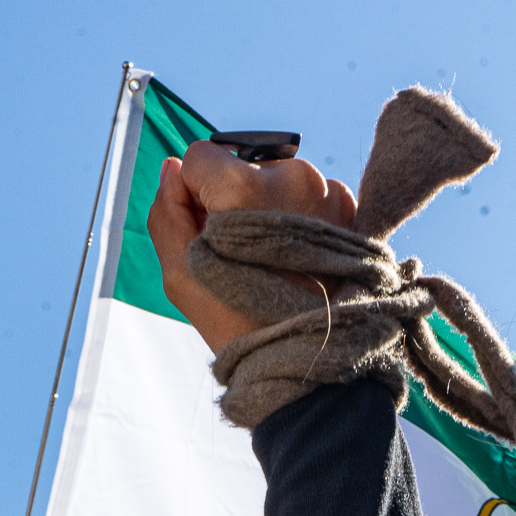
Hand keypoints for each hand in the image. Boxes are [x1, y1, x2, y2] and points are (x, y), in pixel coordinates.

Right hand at [147, 142, 356, 354]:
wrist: (304, 358)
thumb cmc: (237, 322)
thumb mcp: (180, 274)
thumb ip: (166, 213)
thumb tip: (172, 169)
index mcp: (243, 187)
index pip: (202, 156)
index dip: (195, 195)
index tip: (207, 232)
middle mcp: (291, 175)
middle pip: (244, 169)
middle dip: (237, 203)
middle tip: (244, 256)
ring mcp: (326, 190)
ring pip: (279, 183)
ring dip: (272, 210)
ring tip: (275, 262)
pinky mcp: (349, 208)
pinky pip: (312, 198)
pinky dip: (301, 221)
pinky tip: (298, 260)